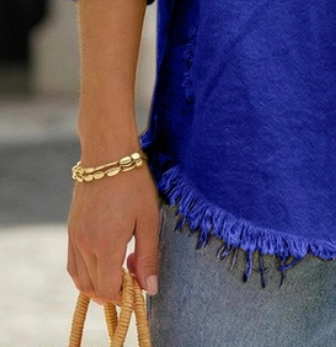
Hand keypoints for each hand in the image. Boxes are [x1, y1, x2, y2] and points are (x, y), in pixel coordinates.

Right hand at [67, 162, 159, 305]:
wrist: (107, 154)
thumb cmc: (133, 183)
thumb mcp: (147, 219)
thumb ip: (148, 256)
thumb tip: (149, 289)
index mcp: (105, 244)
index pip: (107, 290)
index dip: (123, 296)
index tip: (138, 285)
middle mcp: (84, 245)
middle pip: (92, 288)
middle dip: (113, 290)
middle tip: (133, 274)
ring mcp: (74, 237)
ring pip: (80, 279)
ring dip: (98, 283)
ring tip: (120, 267)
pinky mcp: (70, 230)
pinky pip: (73, 263)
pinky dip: (86, 272)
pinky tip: (105, 259)